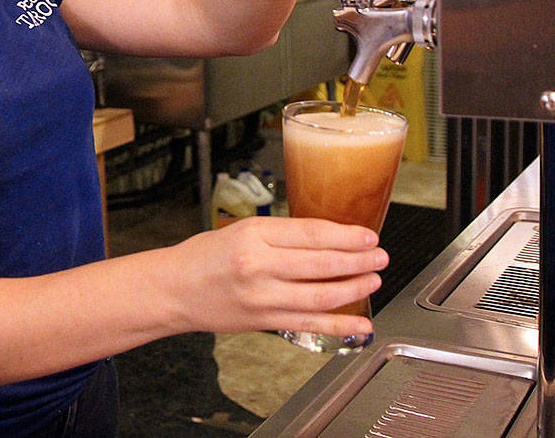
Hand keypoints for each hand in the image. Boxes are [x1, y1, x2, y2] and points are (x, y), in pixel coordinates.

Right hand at [166, 216, 386, 337]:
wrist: (174, 289)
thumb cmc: (205, 257)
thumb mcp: (241, 230)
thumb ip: (281, 236)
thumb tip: (327, 239)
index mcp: (254, 234)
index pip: (311, 233)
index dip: (346, 236)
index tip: (368, 236)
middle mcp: (259, 265)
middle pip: (321, 263)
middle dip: (358, 261)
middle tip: (380, 257)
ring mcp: (262, 297)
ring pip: (320, 295)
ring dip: (354, 288)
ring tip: (373, 280)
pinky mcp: (264, 321)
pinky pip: (310, 324)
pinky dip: (339, 325)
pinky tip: (360, 323)